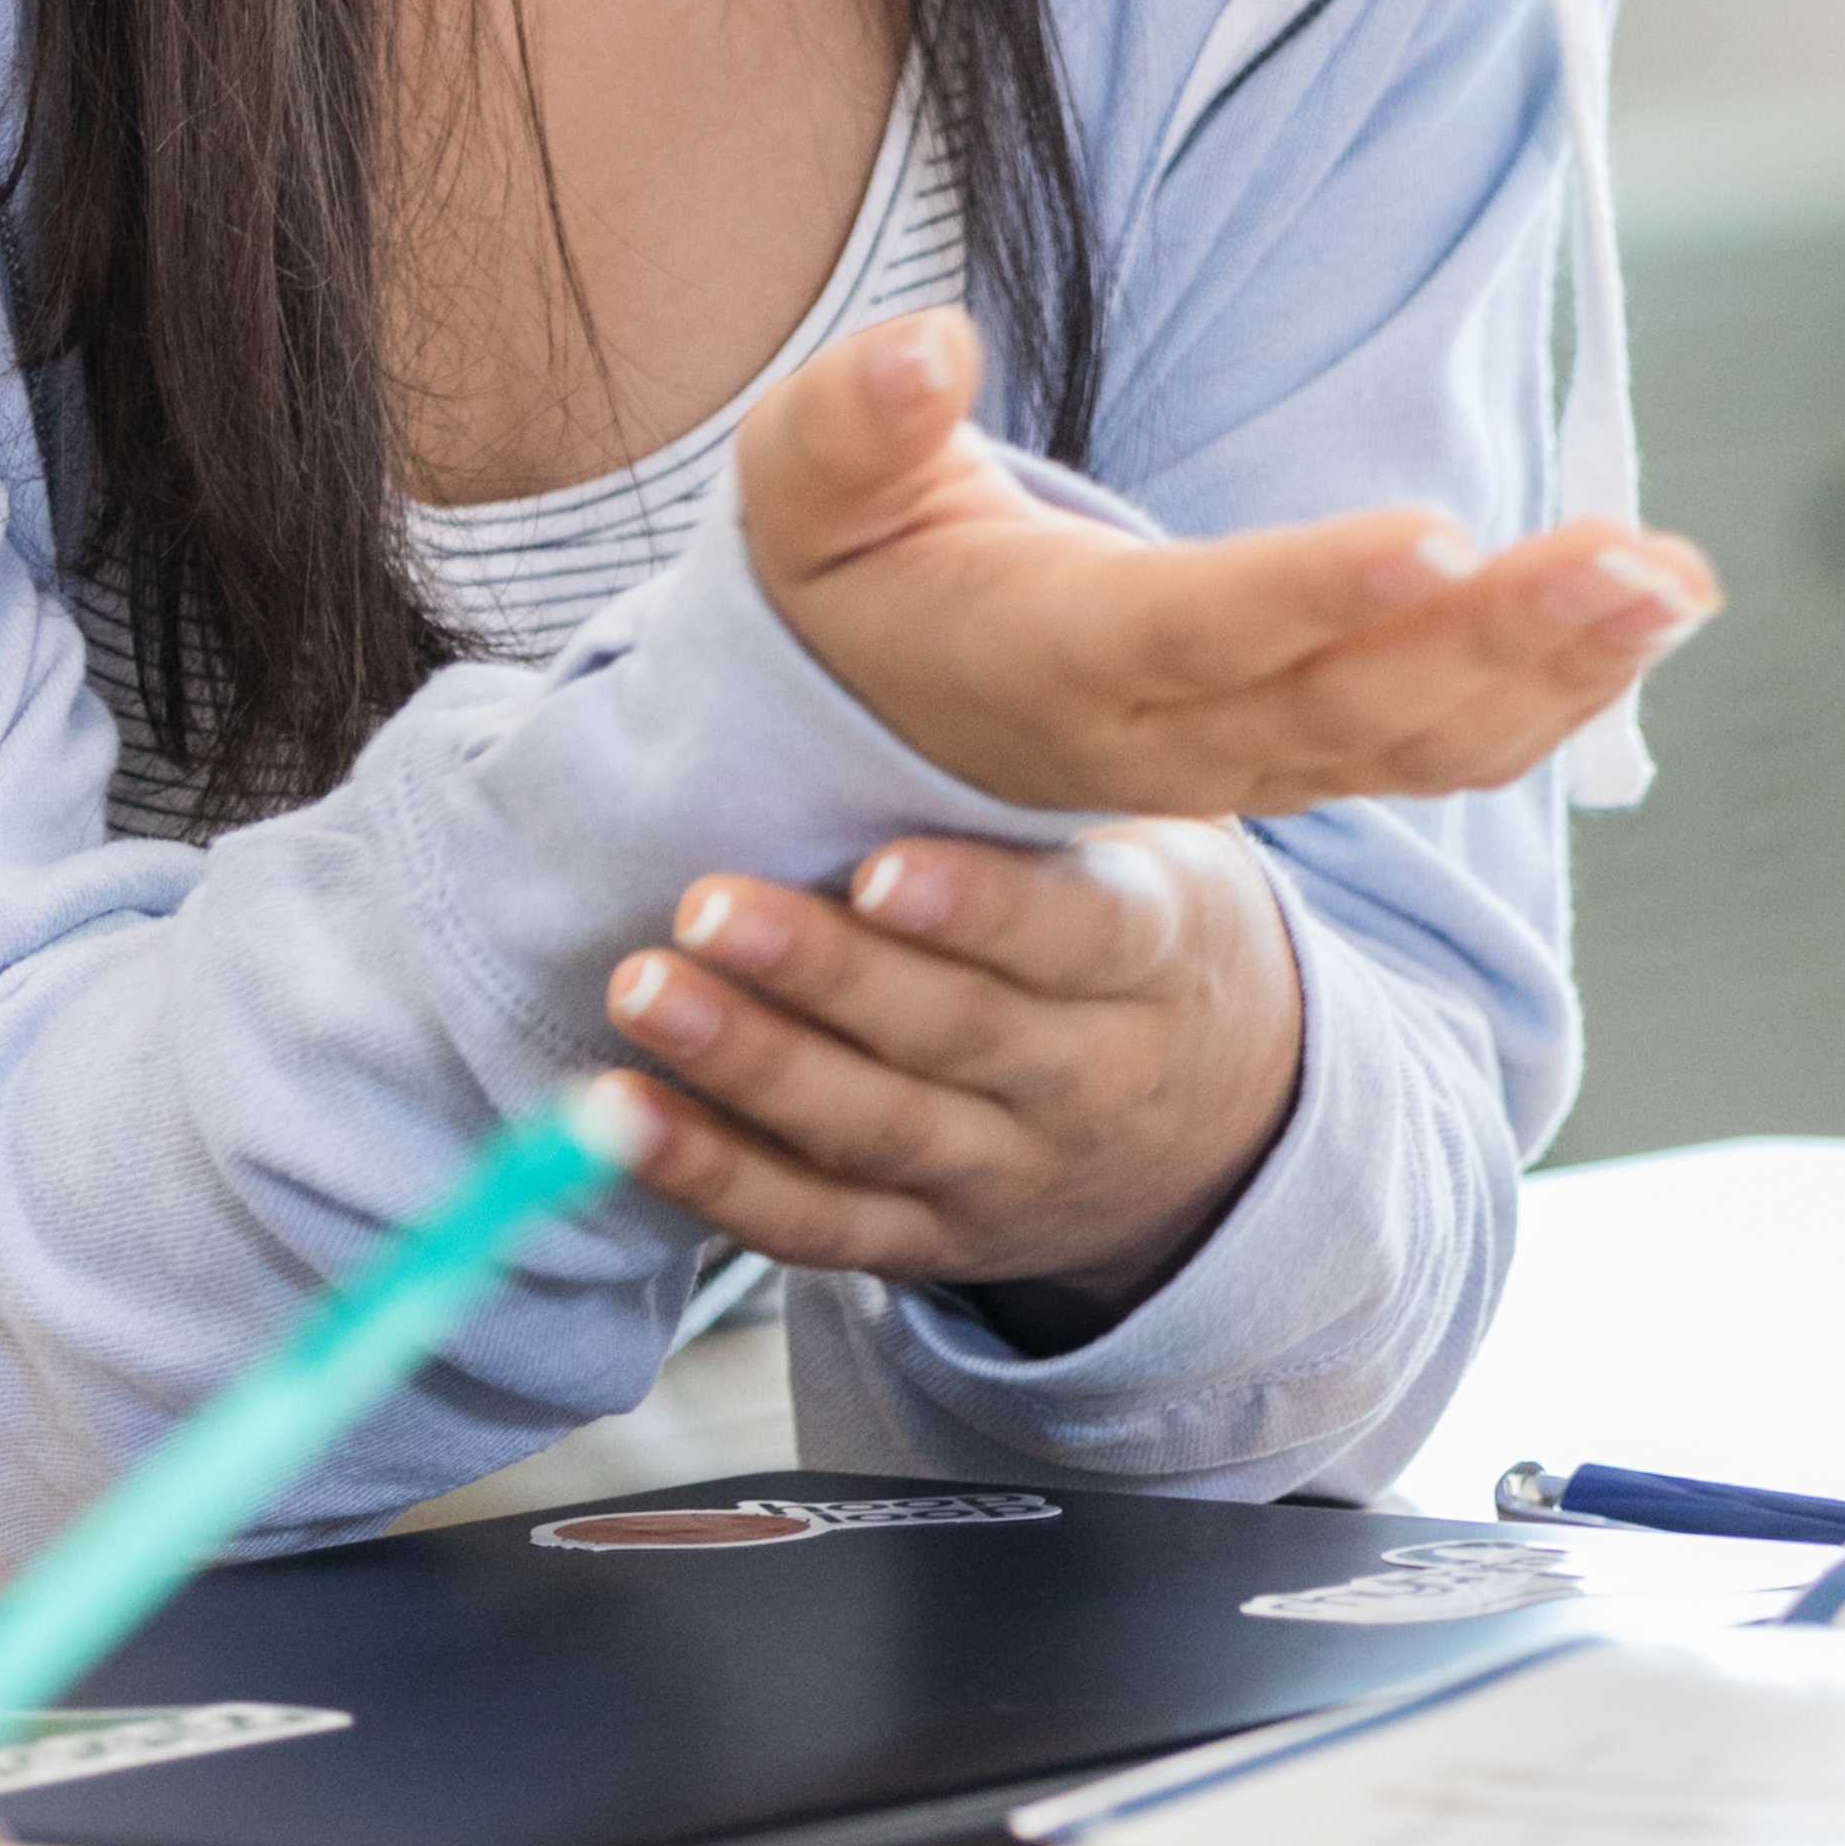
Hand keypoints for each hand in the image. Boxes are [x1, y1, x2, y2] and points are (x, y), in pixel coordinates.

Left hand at [601, 820, 1308, 1333]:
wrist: (1221, 1123)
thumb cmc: (1137, 925)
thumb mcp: (1155, 836)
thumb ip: (1062, 765)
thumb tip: (940, 606)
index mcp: (1152, 956)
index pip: (1077, 934)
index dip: (977, 907)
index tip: (876, 867)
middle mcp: (1087, 1077)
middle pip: (953, 1035)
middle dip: (822, 974)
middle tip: (706, 906)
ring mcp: (1008, 1170)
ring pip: (875, 1130)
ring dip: (749, 1066)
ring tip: (644, 991)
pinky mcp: (933, 1239)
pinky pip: (817, 1225)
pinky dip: (713, 1176)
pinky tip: (623, 1117)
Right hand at [735, 306, 1709, 820]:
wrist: (875, 712)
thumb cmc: (855, 566)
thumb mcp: (807, 487)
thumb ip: (855, 419)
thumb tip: (926, 347)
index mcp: (1051, 659)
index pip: (1198, 631)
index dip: (1317, 594)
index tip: (1439, 539)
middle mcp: (1165, 735)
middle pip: (1353, 702)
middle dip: (1507, 637)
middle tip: (1639, 561)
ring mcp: (1243, 764)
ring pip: (1420, 742)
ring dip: (1562, 671)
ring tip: (1678, 584)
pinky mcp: (1300, 758)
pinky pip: (1440, 750)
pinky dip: (1557, 698)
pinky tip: (1654, 616)